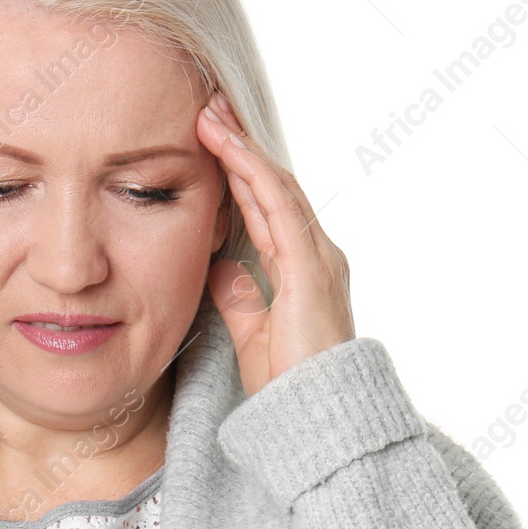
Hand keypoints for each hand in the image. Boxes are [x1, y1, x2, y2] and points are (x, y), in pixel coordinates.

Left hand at [195, 90, 355, 396]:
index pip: (267, 207)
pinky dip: (252, 172)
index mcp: (303, 269)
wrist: (317, 420)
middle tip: (209, 108)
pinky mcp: (311, 268)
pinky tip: (228, 147)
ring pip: (276, 186)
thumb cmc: (290, 387)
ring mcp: (318, 258)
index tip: (210, 141)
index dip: (238, 171)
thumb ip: (241, 299)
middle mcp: (317, 255)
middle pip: (274, 186)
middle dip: (240, 146)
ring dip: (242, 148)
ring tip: (210, 114)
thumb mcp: (254, 335)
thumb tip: (219, 269)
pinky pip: (280, 207)